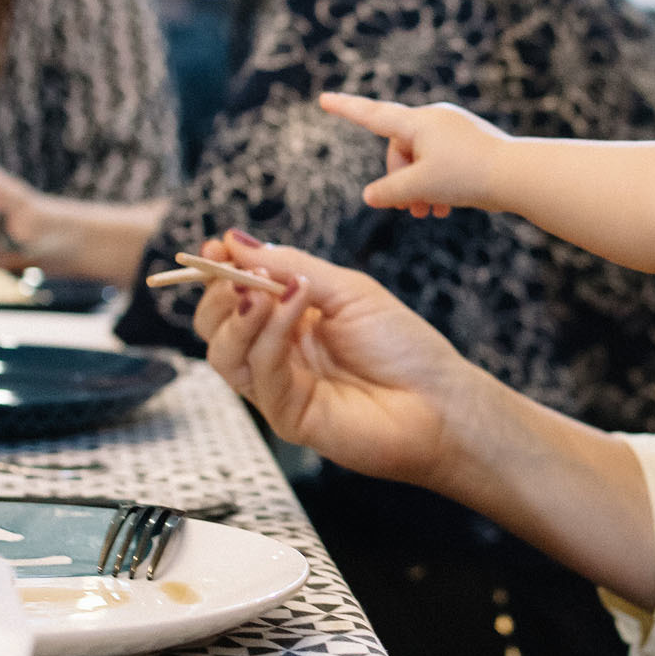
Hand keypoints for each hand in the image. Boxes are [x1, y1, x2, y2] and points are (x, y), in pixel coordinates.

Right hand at [192, 235, 468, 487]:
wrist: (440, 401)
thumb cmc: (403, 346)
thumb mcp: (347, 290)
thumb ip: (291, 266)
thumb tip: (235, 241)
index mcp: (288, 320)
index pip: (232, 296)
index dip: (218, 272)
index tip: (215, 246)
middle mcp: (276, 353)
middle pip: (215, 326)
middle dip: (219, 294)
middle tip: (238, 273)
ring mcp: (278, 387)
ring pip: (224, 353)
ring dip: (241, 314)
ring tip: (266, 290)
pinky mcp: (286, 415)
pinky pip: (261, 373)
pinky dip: (272, 334)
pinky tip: (295, 305)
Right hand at [318, 92, 510, 217]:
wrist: (519, 174)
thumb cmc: (468, 176)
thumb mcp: (419, 187)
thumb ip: (389, 192)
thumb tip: (370, 196)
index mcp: (417, 122)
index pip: (372, 115)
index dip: (345, 109)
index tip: (323, 98)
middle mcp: (434, 118)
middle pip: (399, 151)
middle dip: (400, 181)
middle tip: (411, 210)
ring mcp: (454, 128)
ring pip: (421, 159)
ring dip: (418, 188)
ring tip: (427, 213)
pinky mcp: (470, 141)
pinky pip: (442, 161)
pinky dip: (437, 183)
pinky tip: (444, 207)